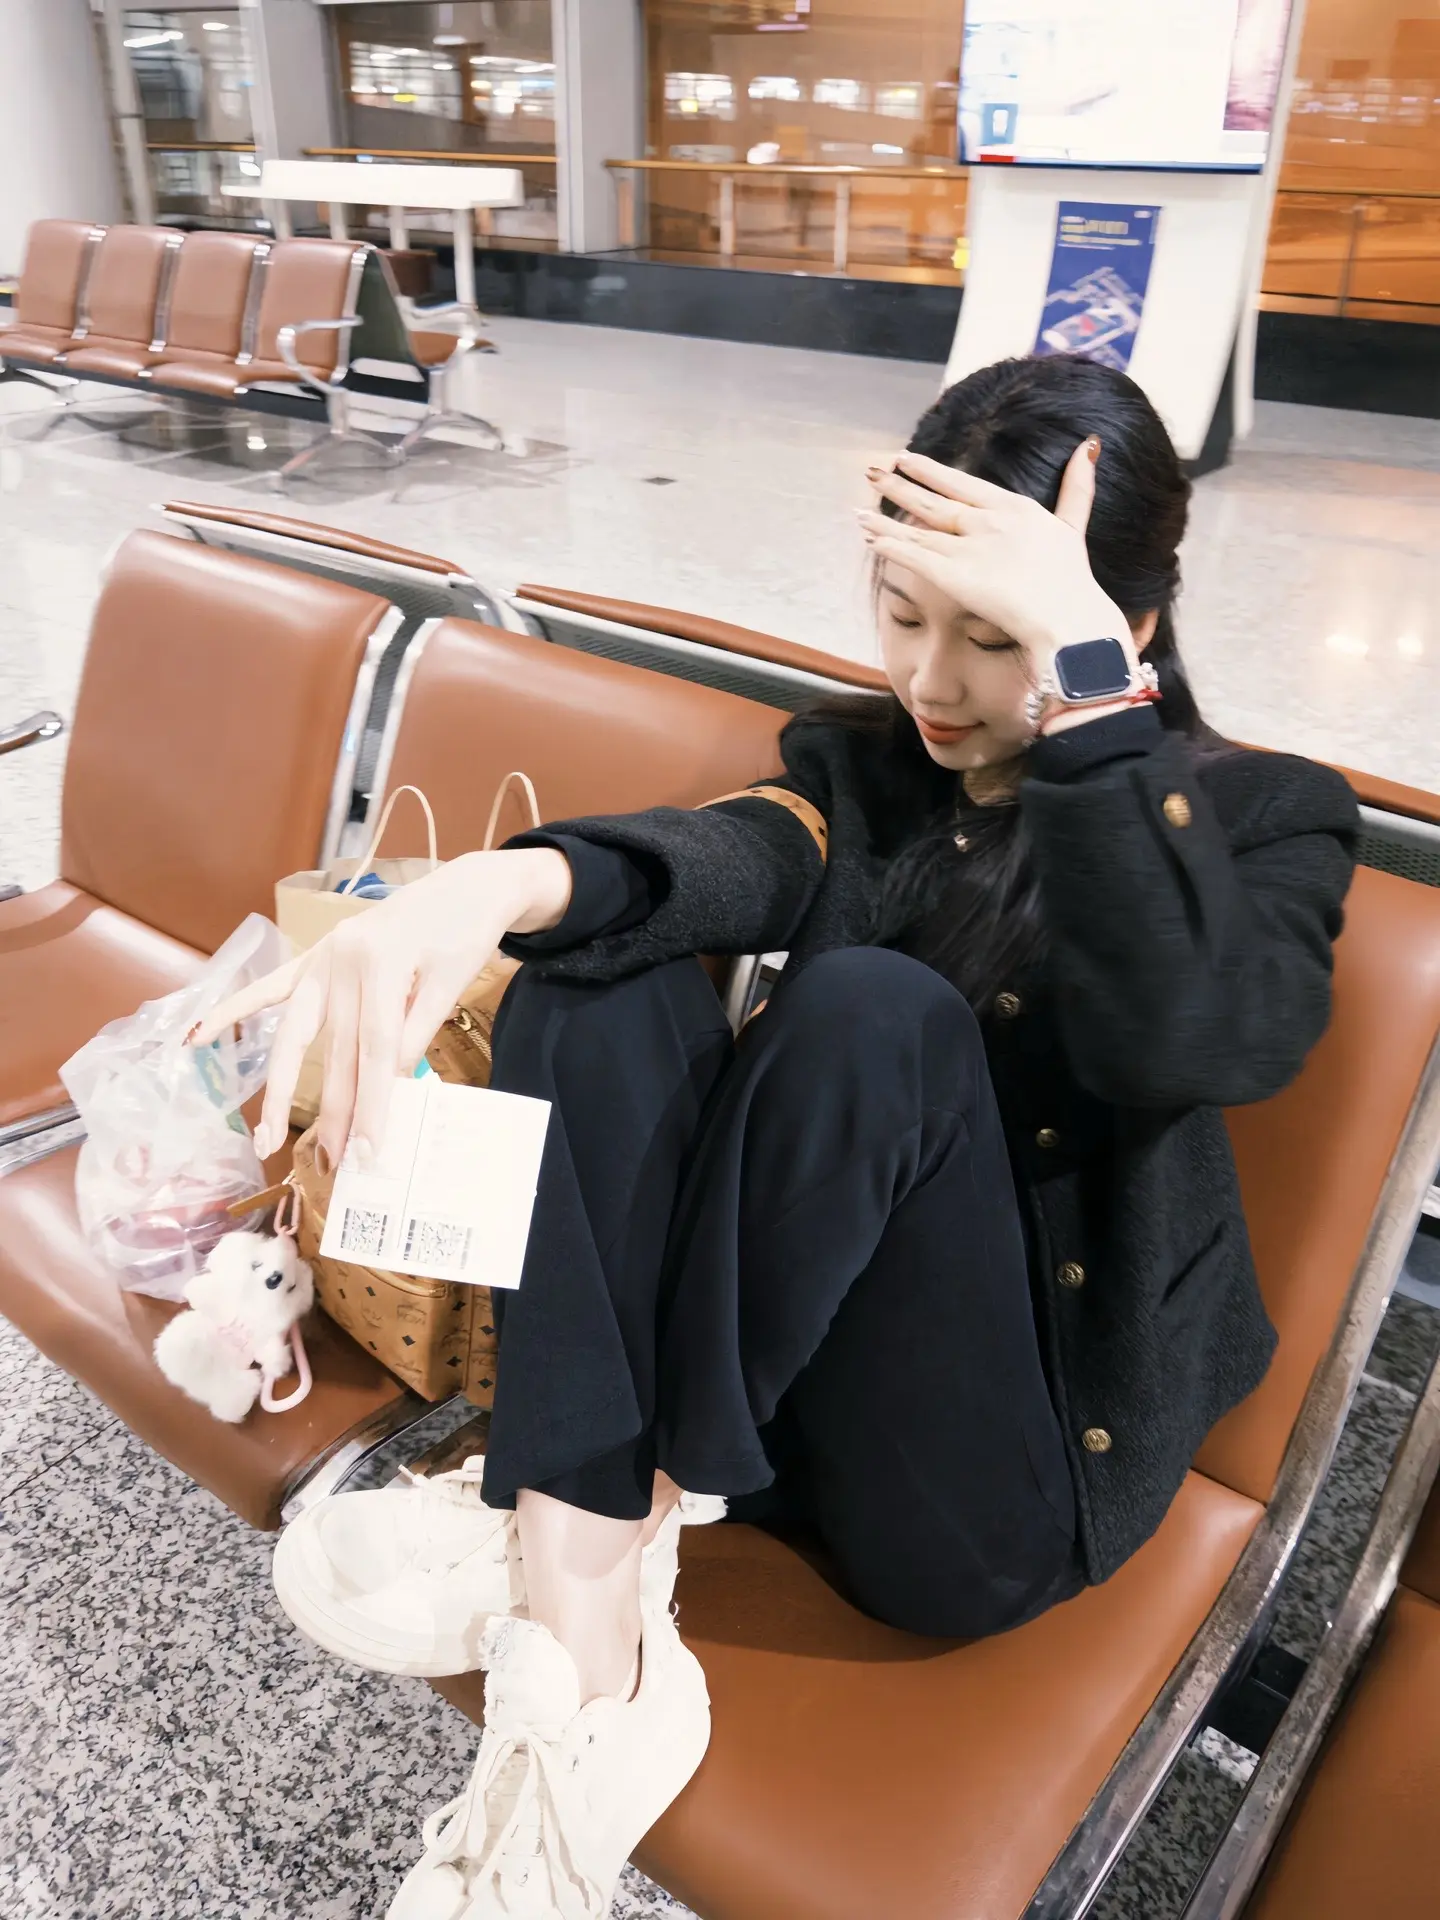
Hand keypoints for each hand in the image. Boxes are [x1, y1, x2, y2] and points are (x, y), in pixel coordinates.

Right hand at [189, 847, 571, 1169]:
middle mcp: (341, 960)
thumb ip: (415, 1030)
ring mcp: (322, 956)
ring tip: (267, 1136)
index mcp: (380, 963)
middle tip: (334, 1163)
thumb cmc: (465, 931)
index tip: (370, 1151)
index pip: (374, 1051)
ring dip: (284, 1087)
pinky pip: (270, 987)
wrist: (466, 885)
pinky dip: (233, 1010)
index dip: (372, 1104)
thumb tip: (386, 1087)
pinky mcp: (316, 955)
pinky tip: (199, 1035)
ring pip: (297, 1034)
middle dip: (334, 1112)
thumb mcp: (452, 980)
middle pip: (334, 1051)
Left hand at [858, 438, 1140, 697]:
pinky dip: (889, 544)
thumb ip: (1077, 486)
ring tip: (859, 507)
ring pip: (916, 527)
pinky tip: (868, 536)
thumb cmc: (1072, 581)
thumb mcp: (1074, 525)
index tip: (907, 459)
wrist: (1068, 617)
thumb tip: (1088, 446)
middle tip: (873, 470)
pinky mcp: (953, 575)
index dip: (931, 472)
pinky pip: (912, 555)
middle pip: (934, 500)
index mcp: (1013, 507)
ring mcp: (968, 547)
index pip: (963, 484)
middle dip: (899, 485)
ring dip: (885, 517)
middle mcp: (987, 521)